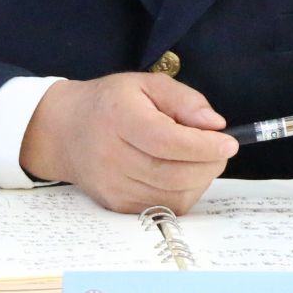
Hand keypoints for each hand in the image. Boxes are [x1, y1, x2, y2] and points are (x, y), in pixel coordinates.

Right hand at [19, 72, 237, 213]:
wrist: (64, 131)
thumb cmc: (110, 104)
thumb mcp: (146, 85)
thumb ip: (183, 100)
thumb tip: (215, 124)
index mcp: (119, 118)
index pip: (167, 141)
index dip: (204, 146)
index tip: (229, 143)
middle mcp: (111, 156)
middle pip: (174, 173)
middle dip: (209, 164)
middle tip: (220, 150)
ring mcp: (112, 186)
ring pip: (173, 195)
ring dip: (199, 180)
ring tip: (199, 159)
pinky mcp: (116, 205)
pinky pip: (164, 208)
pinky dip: (183, 193)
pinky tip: (182, 174)